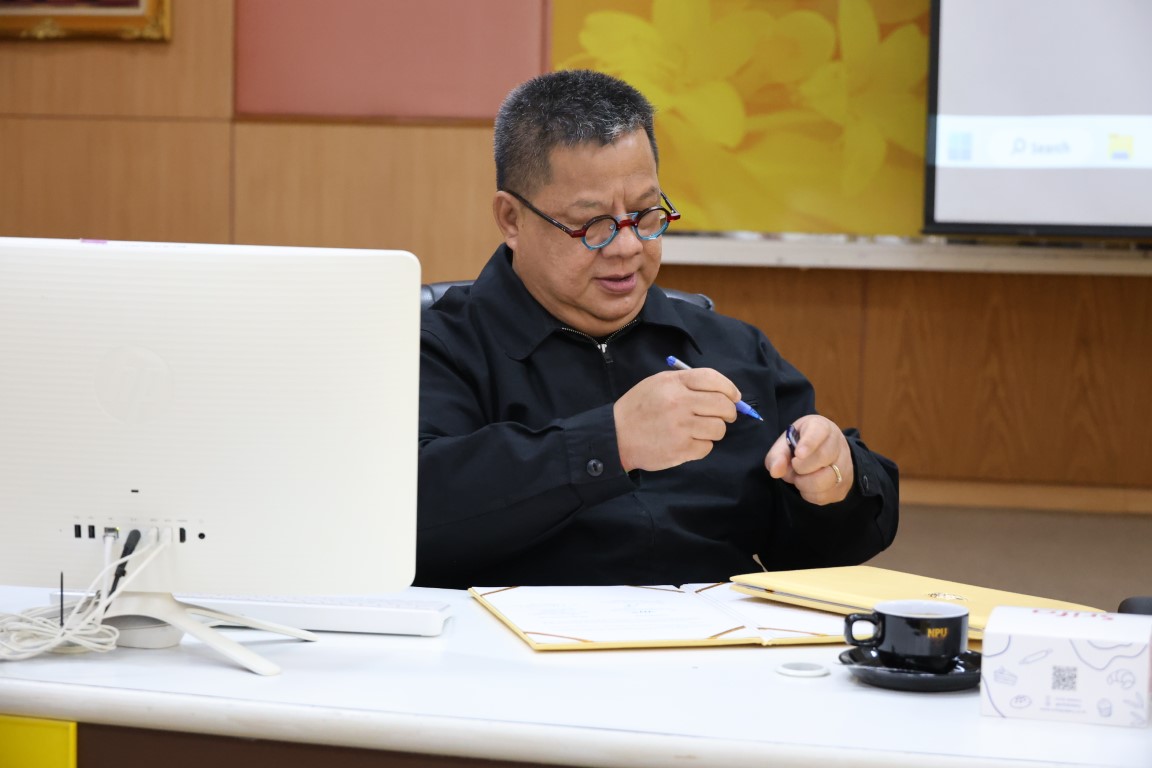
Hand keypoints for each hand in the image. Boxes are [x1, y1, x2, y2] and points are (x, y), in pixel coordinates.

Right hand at [614, 368, 739, 471]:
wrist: (616, 436)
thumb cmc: (639, 408)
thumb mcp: (658, 383)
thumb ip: (688, 383)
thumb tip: (724, 392)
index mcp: (674, 383)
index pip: (713, 379)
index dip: (730, 388)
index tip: (735, 397)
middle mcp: (679, 403)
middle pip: (722, 405)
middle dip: (729, 411)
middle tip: (725, 416)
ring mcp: (681, 427)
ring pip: (718, 428)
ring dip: (714, 430)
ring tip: (700, 430)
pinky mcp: (680, 449)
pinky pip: (707, 447)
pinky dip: (701, 446)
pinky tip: (687, 442)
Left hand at [765, 415, 852, 504]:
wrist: (822, 455)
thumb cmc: (800, 446)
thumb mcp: (786, 443)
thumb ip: (777, 455)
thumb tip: (775, 472)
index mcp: (822, 427)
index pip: (819, 431)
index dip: (809, 443)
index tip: (798, 454)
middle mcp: (838, 444)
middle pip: (823, 457)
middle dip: (801, 466)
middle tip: (794, 465)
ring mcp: (844, 465)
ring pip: (826, 480)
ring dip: (804, 482)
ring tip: (799, 476)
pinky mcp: (843, 486)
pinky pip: (824, 495)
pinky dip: (809, 493)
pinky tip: (806, 484)